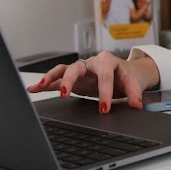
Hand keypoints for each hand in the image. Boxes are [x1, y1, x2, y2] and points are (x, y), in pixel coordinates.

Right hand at [26, 52, 159, 112]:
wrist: (124, 72)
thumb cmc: (127, 75)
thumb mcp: (133, 82)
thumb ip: (134, 93)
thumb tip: (137, 105)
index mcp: (107, 61)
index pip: (104, 76)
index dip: (105, 93)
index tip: (104, 109)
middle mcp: (91, 63)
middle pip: (77, 68)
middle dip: (70, 81)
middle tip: (66, 94)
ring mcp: (80, 70)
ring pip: (62, 70)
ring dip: (51, 77)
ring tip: (41, 85)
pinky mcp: (73, 78)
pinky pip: (57, 80)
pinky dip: (45, 84)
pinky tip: (33, 89)